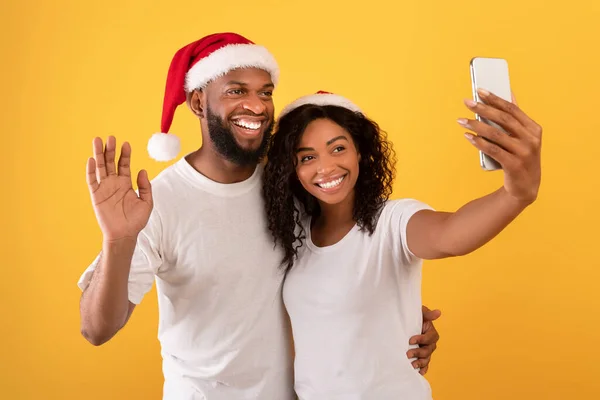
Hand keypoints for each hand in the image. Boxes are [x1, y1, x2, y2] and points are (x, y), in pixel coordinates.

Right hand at [86, 136, 152, 241]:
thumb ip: (145, 186)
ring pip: (100, 168)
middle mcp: (114, 183)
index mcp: (126, 183)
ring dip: (99, 154)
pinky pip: (92, 181)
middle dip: (110, 149)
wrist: (125, 234)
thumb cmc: (136, 220)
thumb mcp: (146, 202)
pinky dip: (91, 170)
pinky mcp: (96, 195)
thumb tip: (142, 170)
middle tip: (110, 137)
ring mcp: (104, 188)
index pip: (124, 164)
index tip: (126, 143)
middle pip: (111, 162)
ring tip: (98, 140)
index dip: (124, 154)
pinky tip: (92, 159)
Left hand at [407, 305, 440, 374]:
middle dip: (418, 353)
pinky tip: (419, 373)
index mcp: (431, 332)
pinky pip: (424, 365)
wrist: (406, 322)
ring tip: (412, 365)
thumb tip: (438, 312)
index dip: (421, 339)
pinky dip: (422, 369)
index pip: (429, 338)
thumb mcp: (420, 313)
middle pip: (428, 350)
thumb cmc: (414, 316)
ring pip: (426, 359)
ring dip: (420, 363)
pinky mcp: (421, 356)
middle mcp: (430, 343)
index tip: (410, 340)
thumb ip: (428, 314)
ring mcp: (426, 350)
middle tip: (408, 354)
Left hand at [458, 89, 541, 204]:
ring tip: (462, 121)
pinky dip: (479, 142)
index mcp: (534, 129)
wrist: (525, 187)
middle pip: (503, 119)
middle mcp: (531, 139)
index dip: (495, 99)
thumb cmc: (520, 158)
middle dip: (483, 109)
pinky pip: (493, 150)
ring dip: (476, 125)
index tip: (479, 90)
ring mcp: (524, 153)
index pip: (512, 109)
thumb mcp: (523, 138)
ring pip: (496, 134)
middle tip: (467, 103)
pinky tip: (468, 137)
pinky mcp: (514, 165)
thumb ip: (516, 119)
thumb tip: (508, 94)